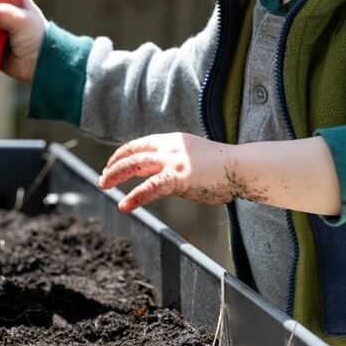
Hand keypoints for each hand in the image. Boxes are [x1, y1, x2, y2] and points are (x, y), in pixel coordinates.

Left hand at [98, 133, 237, 212]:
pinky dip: (134, 196)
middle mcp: (170, 146)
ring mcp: (173, 160)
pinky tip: (124, 205)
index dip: (124, 153)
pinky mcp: (178, 177)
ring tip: (103, 185)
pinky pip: (150, 187)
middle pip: (134, 152)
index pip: (142, 143)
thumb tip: (165, 180)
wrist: (242, 167)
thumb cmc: (224, 168)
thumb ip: (177, 165)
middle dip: (114, 165)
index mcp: (174, 140)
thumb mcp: (195, 159)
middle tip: (102, 177)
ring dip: (116, 175)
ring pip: (135, 164)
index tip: (112, 163)